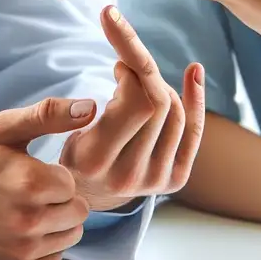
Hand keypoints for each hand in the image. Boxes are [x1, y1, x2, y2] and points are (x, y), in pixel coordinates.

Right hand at [0, 98, 96, 259]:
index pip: (74, 182)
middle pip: (78, 211)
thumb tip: (90, 108)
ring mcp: (22, 249)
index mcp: (31, 182)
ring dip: (55, 223)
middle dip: (60, 200)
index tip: (33, 173)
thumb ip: (48, 115)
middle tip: (29, 192)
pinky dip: (42, 245)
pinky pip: (53, 258)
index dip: (55, 176)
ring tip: (24, 210)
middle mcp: (30, 220)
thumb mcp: (0, 129)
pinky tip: (18, 230)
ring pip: (70, 236)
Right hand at [59, 4, 205, 210]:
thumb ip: (83, 104)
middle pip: (158, 106)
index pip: (134, 104)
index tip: (120, 63)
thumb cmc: (77, 154)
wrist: (93, 196)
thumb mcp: (65, 132)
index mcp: (96, 160)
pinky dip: (195, 100)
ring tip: (146, 80)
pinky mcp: (175, 180)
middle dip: (149, 75)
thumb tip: (122, 70)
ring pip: (176, 115)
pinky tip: (194, 72)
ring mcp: (155, 180)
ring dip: (163, 86)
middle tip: (133, 65)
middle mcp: (128, 175)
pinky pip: (193, 133)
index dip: (133, 73)